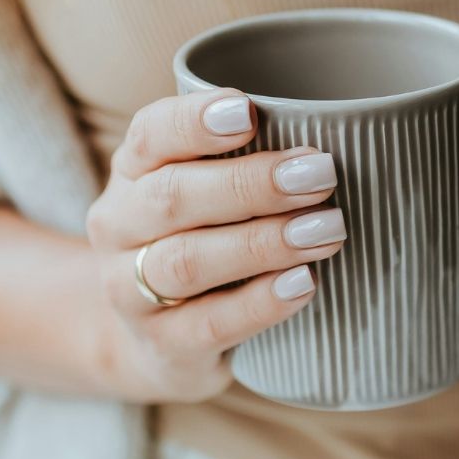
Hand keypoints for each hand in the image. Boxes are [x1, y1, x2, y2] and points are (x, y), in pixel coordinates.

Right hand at [85, 88, 346, 401]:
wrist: (160, 345)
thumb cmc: (205, 248)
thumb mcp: (209, 201)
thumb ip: (250, 168)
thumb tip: (340, 142)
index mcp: (132, 175)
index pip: (150, 135)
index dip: (194, 122)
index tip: (248, 111)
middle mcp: (119, 228)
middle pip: (173, 197)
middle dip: (251, 183)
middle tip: (321, 174)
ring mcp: (131, 292)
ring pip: (189, 261)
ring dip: (264, 242)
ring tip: (328, 229)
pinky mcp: (164, 346)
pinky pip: (212, 323)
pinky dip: (262, 302)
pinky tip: (305, 283)